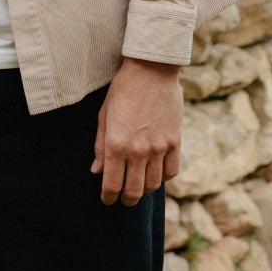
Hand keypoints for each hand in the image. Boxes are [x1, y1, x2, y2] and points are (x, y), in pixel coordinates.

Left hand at [91, 58, 182, 206]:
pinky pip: (172, 171)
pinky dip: (164, 177)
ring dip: (145, 190)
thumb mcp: (104, 116)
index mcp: (116, 144)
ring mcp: (159, 147)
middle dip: (126, 200)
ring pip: (154, 184)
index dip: (108, 197)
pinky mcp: (175, 141)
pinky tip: (156, 173)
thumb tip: (96, 172)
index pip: (112, 185)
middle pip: (134, 191)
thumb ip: (100, 146)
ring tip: (139, 186)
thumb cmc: (123, 91)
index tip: (107, 200)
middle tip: (123, 200)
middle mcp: (138, 150)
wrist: (151, 70)